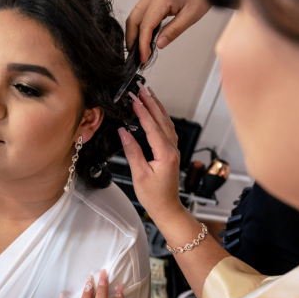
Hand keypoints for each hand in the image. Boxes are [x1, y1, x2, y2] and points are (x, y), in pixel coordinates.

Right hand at [117, 85, 185, 223]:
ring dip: (158, 108)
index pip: (152, 127)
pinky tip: (157, 113)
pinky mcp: (171, 154)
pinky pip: (168, 131)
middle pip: (162, 121)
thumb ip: (132, 151)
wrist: (167, 209)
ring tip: (149, 95)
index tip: (134, 99)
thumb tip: (124, 132)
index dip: (143, 112)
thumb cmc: (154, 196)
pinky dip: (161, 118)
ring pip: (167, 124)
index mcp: (165, 154)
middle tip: (142, 88)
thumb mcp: (139, 174)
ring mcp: (174, 151)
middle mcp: (172, 150)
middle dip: (152, 103)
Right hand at [126, 0, 227, 62]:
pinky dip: (140, 24)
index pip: (146, 24)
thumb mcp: (191, 15)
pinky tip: (144, 35)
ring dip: (134, 31)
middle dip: (132, 38)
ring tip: (138, 47)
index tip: (143, 56)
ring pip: (136, 14)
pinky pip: (142, 10)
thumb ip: (174, 30)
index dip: (143, 43)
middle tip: (135, 55)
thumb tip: (159, 44)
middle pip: (135, 18)